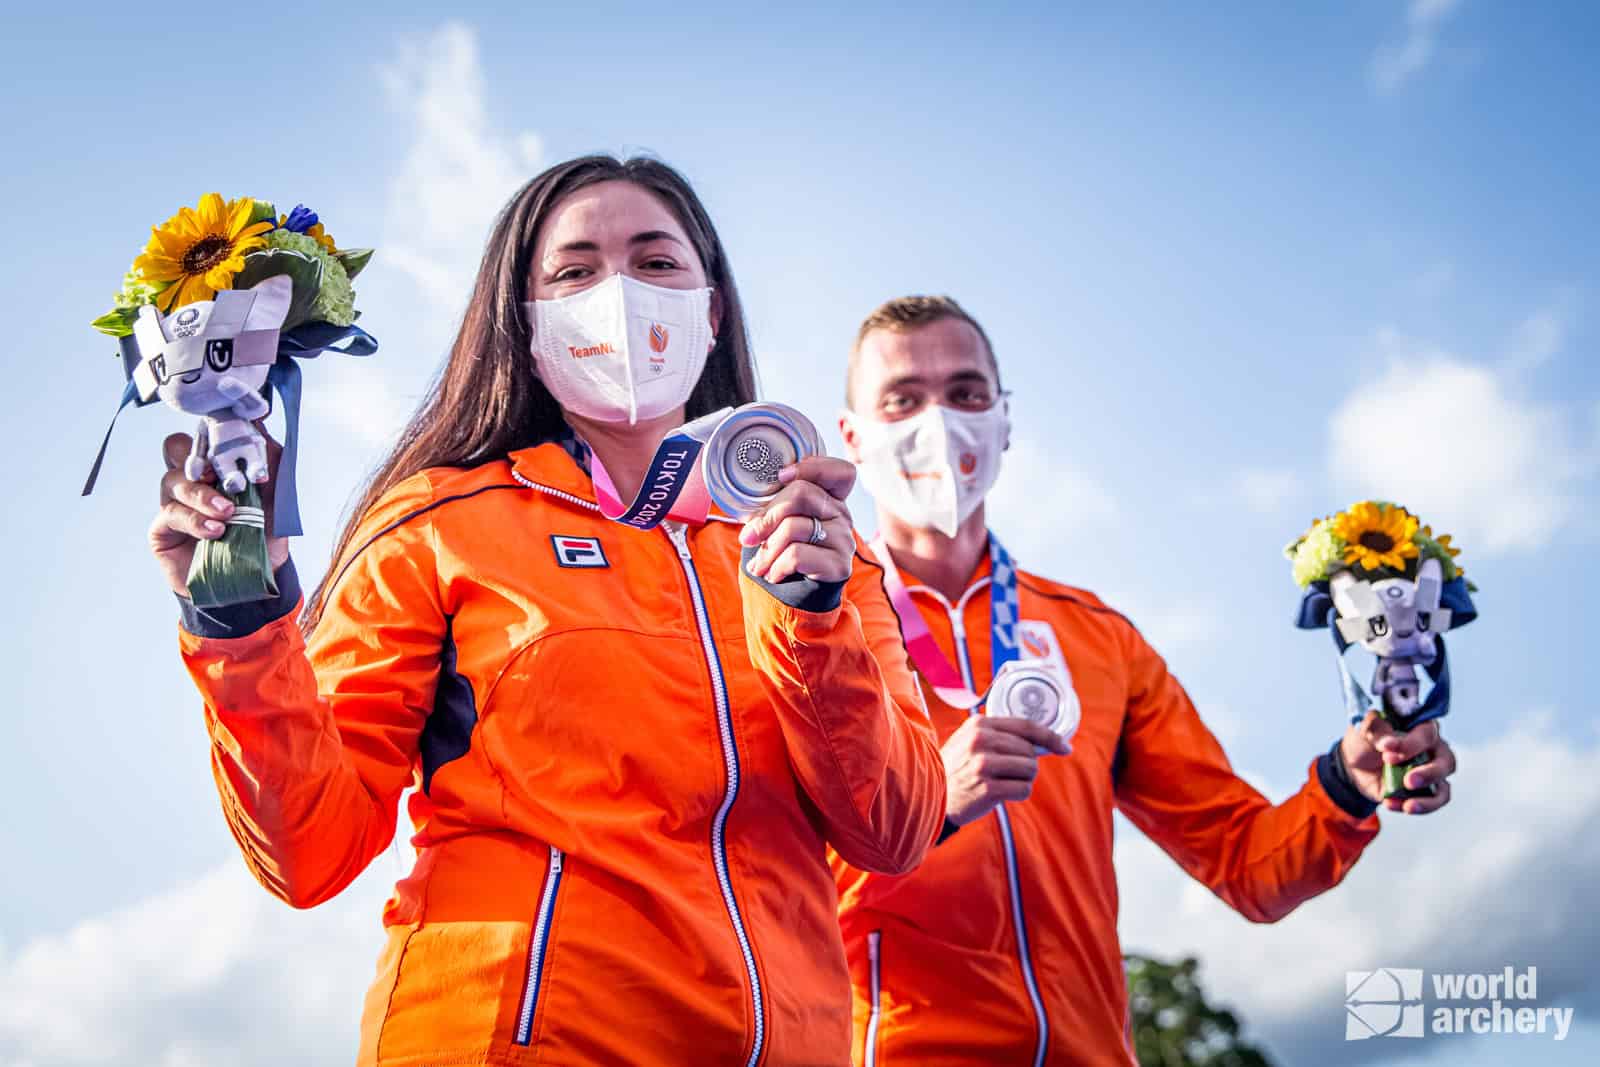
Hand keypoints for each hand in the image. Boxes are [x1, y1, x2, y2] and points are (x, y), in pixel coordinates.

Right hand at [152, 431, 288, 598]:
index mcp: (216, 467)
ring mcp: (174, 503)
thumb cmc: (262, 536)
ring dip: (202, 494)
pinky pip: (171, 514)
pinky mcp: (162, 529)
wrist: (253, 580)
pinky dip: (196, 521)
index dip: (214, 432)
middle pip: (176, 447)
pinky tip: (215, 531)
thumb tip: (262, 427)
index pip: (205, 436)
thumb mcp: (278, 499)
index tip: (235, 438)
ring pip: (173, 479)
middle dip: (197, 454)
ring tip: (227, 513)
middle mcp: (191, 479)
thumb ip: (270, 464)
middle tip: (220, 471)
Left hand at [739, 456, 856, 583]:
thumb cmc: (789, 550)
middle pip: (802, 493)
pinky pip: (797, 555)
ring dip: (767, 550)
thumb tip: (751, 521)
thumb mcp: (778, 524)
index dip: (812, 467)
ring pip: (794, 527)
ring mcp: (844, 539)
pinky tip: (772, 574)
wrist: (803, 592)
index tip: (781, 476)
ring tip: (758, 565)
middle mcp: (842, 514)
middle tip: (748, 537)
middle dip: (767, 516)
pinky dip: (776, 567)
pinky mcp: (839, 565)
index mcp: (830, 498)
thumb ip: (771, 510)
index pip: (839, 471)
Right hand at [943, 715, 1069, 826]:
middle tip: (1006, 771)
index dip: (1050, 736)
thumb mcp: (969, 740)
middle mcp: (981, 741)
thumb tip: (1041, 741)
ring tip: (1003, 781)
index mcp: (979, 725)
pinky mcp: (988, 788)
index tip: (1064, 746)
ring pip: (1030, 769)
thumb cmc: (955, 768)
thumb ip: (999, 734)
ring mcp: (984, 765)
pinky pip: (1024, 789)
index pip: (1026, 725)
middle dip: (1026, 763)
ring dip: (1023, 779)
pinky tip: (1001, 793)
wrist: (932, 795)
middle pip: (1030, 750)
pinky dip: (1018, 793)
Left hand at [1341, 710, 1456, 813]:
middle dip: (1430, 774)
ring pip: (1443, 787)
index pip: (1427, 734)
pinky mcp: (1423, 792)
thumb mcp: (1365, 728)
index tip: (1388, 754)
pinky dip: (1415, 807)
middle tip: (1408, 781)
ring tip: (1408, 805)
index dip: (1411, 746)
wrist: (1354, 763)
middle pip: (1446, 762)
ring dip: (1428, 800)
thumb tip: (1390, 743)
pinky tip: (1390, 804)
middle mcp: (1432, 749)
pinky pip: (1430, 802)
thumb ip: (1377, 730)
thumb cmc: (1365, 739)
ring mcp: (1430, 772)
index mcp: (1421, 727)